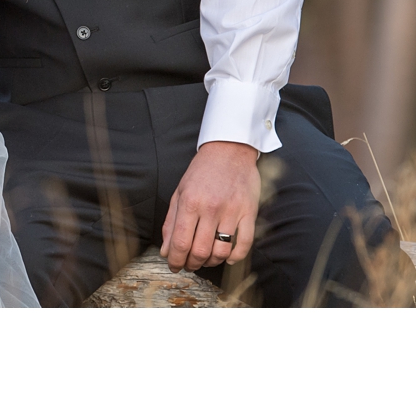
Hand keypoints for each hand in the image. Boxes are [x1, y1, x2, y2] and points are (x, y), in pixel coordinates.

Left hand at [161, 140, 258, 270]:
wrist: (229, 150)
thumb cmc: (202, 171)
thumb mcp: (180, 192)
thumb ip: (171, 222)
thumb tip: (166, 250)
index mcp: (190, 202)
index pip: (180, 242)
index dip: (175, 260)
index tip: (174, 266)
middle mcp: (210, 208)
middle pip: (200, 251)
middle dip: (192, 264)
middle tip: (190, 264)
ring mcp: (232, 211)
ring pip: (221, 251)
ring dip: (212, 262)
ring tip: (206, 259)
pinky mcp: (249, 212)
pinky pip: (244, 244)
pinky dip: (235, 257)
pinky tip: (227, 257)